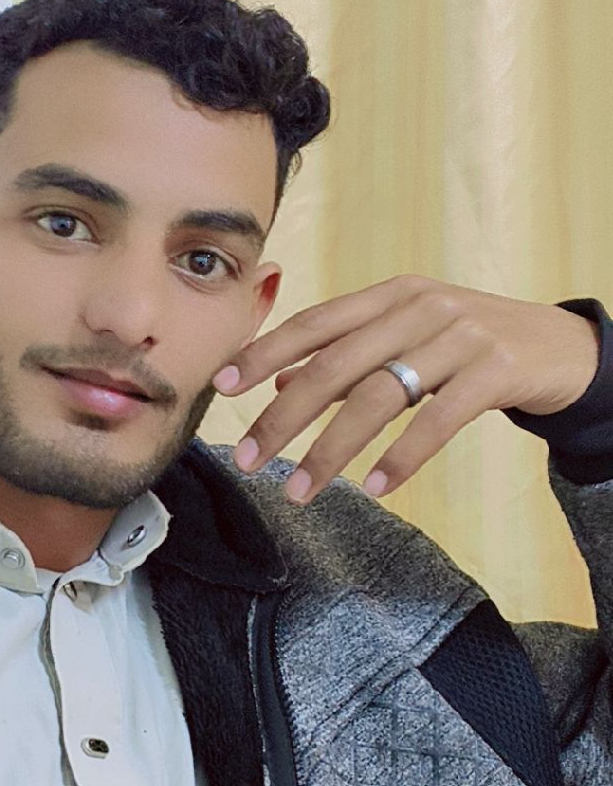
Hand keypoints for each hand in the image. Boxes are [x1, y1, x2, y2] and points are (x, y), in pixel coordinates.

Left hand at [211, 275, 600, 504]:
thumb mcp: (409, 340)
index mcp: (391, 295)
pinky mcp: (496, 369)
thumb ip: (348, 358)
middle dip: (283, 415)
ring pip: (378, 395)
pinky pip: (438, 418)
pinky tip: (374, 486)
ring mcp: (460, 336)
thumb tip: (278, 383)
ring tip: (299, 489)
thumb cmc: (472, 346)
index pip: (315, 322)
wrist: (563, 346)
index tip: (222, 386)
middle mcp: (420, 308)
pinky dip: (401, 455)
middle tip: (248, 457)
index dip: (264, 352)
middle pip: (335, 364)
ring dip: (331, 448)